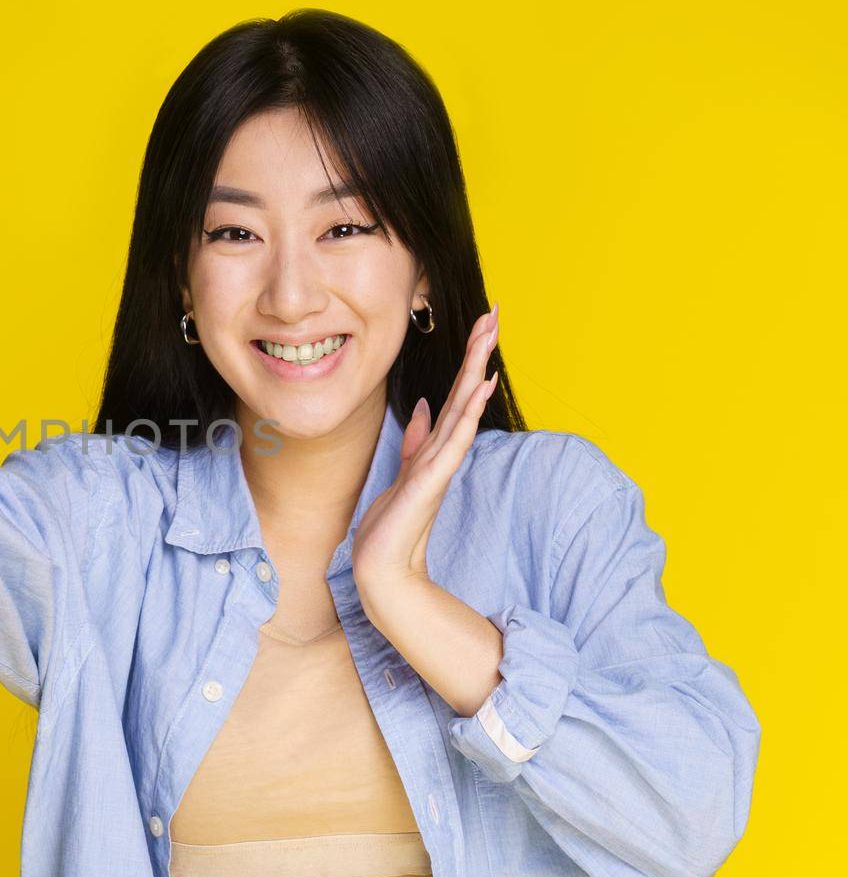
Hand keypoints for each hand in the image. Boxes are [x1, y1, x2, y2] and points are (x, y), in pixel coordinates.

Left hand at [351, 301, 499, 596]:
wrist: (382, 565)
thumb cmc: (391, 523)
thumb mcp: (402, 472)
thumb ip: (416, 440)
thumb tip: (425, 407)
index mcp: (436, 446)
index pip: (456, 394)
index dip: (468, 359)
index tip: (481, 324)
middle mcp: (444, 450)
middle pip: (465, 391)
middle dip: (478, 350)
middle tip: (495, 312)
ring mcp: (441, 463)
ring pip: (464, 406)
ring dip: (475, 368)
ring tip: (489, 334)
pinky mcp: (431, 479)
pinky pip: (454, 438)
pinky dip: (468, 411)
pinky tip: (480, 386)